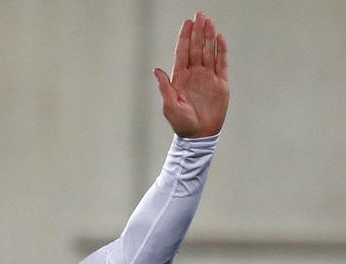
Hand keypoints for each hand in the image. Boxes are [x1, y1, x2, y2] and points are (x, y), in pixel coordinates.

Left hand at [155, 10, 228, 137]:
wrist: (199, 135)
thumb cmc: (181, 123)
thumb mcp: (170, 106)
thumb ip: (164, 87)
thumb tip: (156, 70)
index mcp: (180, 78)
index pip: (182, 53)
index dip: (185, 37)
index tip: (187, 23)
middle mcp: (194, 74)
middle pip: (196, 48)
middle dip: (198, 31)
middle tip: (200, 14)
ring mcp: (208, 77)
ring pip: (209, 51)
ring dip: (209, 36)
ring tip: (209, 21)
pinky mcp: (221, 83)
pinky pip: (222, 63)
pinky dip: (221, 50)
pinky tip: (220, 38)